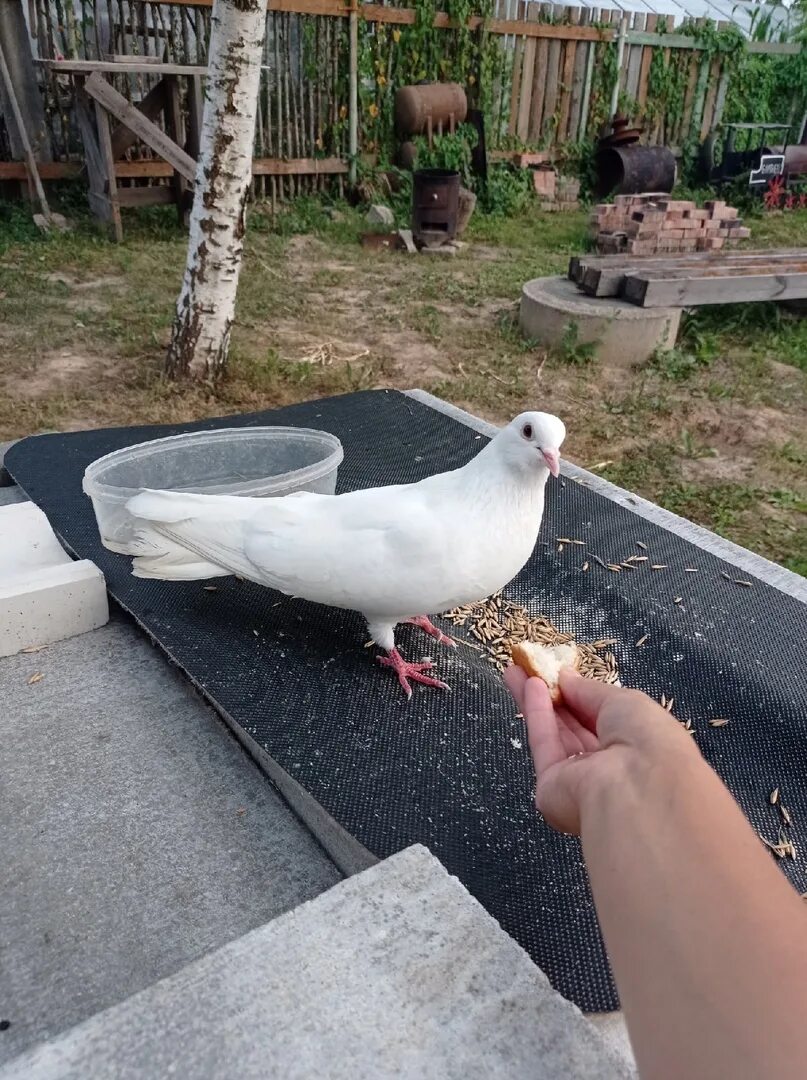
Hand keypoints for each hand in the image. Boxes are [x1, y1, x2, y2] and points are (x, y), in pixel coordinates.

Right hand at [504, 667, 696, 834]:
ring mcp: (580, 778)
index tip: (559, 670)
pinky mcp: (553, 787)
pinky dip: (537, 714)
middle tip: (529, 665)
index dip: (580, 693)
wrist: (638, 788)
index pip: (604, 717)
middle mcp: (609, 765)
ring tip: (517, 669)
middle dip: (552, 694)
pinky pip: (545, 745)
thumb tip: (566, 677)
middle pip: (574, 725)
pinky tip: (528, 687)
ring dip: (537, 700)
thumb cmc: (648, 740)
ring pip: (555, 733)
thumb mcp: (626, 701)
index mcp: (638, 746)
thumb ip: (590, 690)